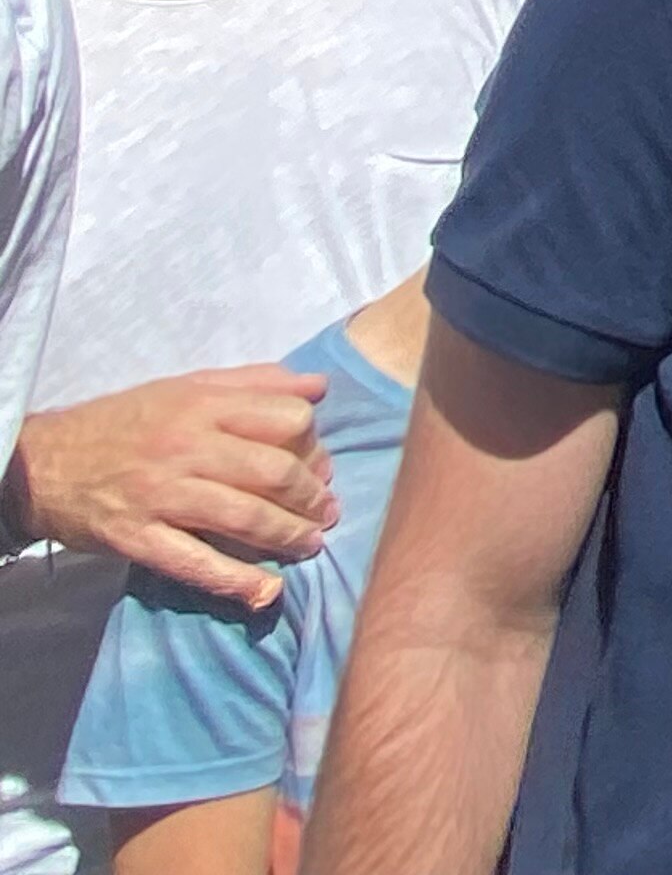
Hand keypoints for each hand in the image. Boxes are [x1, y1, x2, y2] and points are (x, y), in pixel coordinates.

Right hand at [13, 368, 335, 606]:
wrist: (43, 463)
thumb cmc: (125, 423)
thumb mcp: (186, 387)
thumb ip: (254, 382)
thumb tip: (318, 387)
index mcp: (202, 405)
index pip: (287, 420)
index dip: (314, 446)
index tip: (320, 466)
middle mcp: (185, 447)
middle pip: (274, 472)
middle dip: (312, 497)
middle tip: (325, 512)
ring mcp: (160, 495)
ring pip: (244, 517)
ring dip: (289, 536)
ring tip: (310, 544)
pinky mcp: (136, 538)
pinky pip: (195, 563)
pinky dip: (237, 580)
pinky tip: (268, 592)